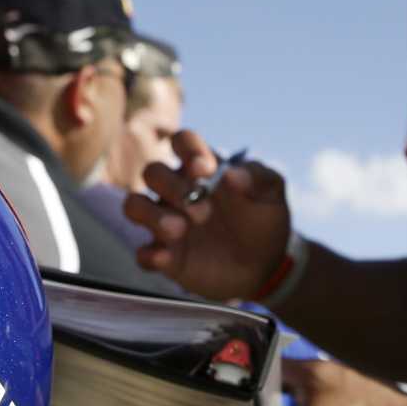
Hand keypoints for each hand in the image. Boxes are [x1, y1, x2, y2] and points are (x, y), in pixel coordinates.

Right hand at [124, 128, 291, 301]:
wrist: (268, 263)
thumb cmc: (264, 218)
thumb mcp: (272, 193)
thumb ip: (259, 177)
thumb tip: (233, 174)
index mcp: (202, 169)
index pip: (182, 142)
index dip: (187, 150)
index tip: (205, 169)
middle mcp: (177, 192)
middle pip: (153, 172)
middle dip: (173, 187)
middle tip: (204, 212)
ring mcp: (167, 223)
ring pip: (134, 206)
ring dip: (151, 215)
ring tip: (180, 229)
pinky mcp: (167, 257)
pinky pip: (144, 254)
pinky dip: (150, 255)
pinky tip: (166, 258)